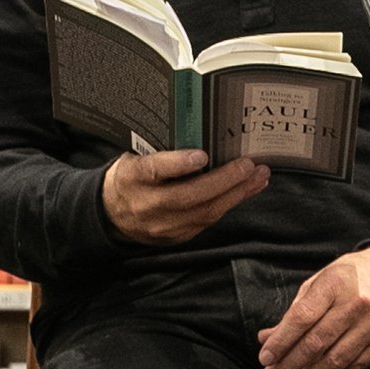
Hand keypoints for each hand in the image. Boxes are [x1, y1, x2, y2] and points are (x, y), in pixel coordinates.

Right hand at [101, 147, 270, 246]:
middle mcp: (147, 205)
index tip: (202, 155)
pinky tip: (246, 191)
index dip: (178, 164)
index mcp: (132, 179)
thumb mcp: (134, 157)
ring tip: (258, 176)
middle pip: (188, 196)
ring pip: (204, 212)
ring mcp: (163, 226)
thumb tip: (199, 131)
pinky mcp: (177, 237)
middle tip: (248, 165)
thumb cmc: (129, 178)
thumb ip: (160, 150)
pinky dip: (230, 204)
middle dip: (223, 180)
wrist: (111, 214)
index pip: (154, 171)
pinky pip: (208, 221)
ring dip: (236, 194)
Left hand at [257, 246, 369, 368]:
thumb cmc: (355, 276)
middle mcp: (357, 304)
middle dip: (288, 365)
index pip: (302, 318)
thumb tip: (267, 338)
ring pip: (335, 360)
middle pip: (316, 343)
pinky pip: (354, 367)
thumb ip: (295, 311)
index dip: (281, 341)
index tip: (265, 358)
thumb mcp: (321, 281)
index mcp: (336, 284)